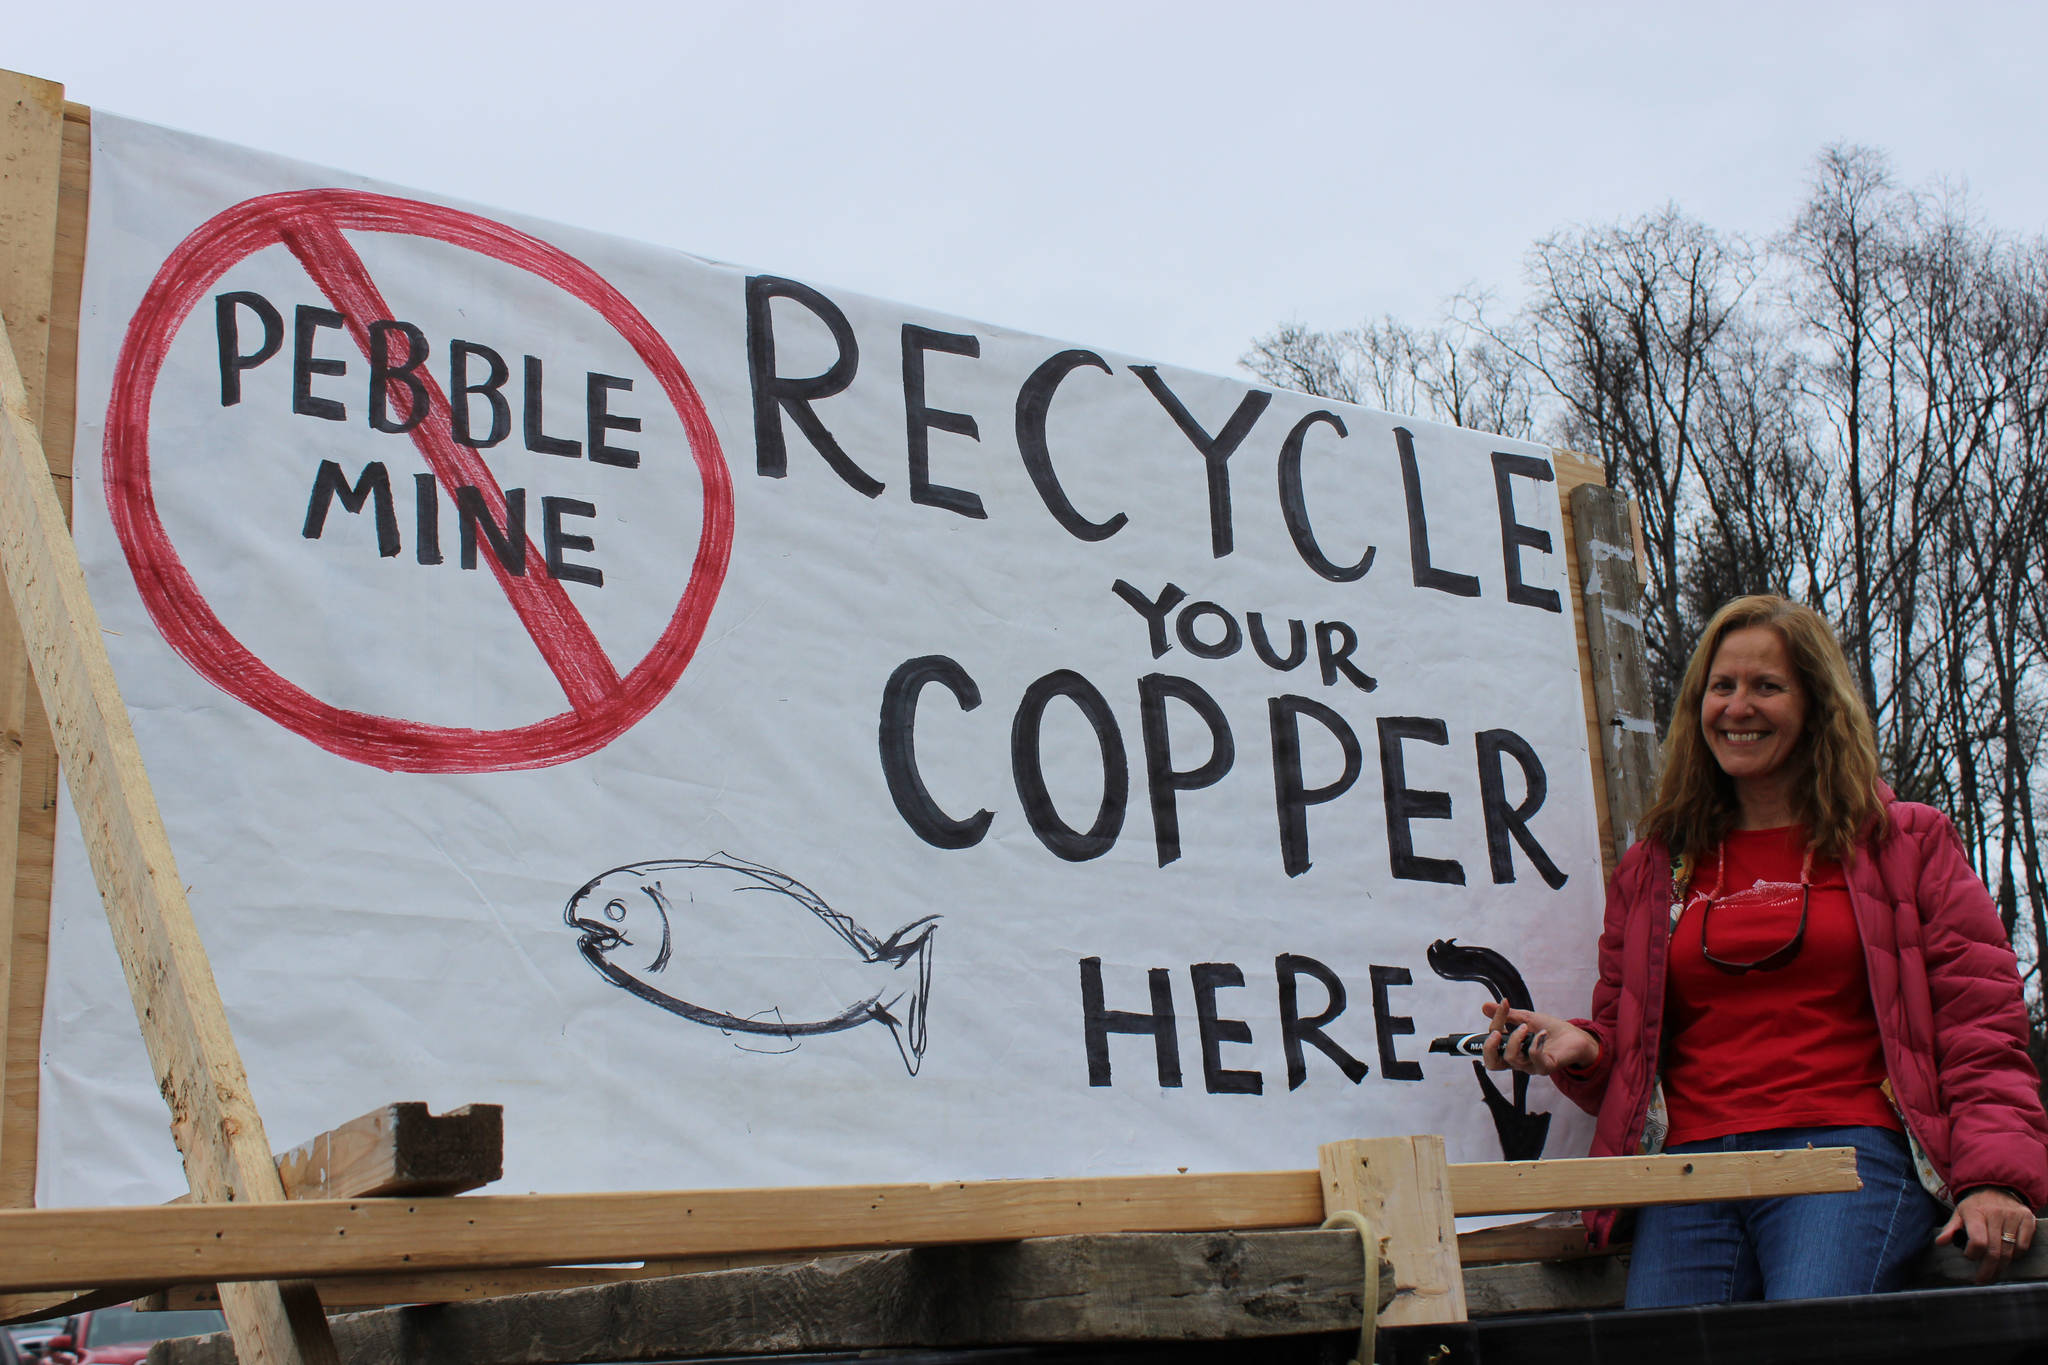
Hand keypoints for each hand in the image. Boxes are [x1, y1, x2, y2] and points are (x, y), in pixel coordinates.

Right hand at [1479, 1000, 1597, 1076]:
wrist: (1576, 1036)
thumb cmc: (1551, 1029)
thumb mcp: (1527, 1018)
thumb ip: (1507, 1016)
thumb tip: (1485, 1006)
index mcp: (1511, 1049)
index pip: (1493, 1041)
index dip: (1494, 1022)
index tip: (1504, 1003)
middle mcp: (1518, 1060)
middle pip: (1493, 1064)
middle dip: (1489, 1048)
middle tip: (1496, 1033)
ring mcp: (1532, 1066)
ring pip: (1512, 1060)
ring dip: (1515, 1040)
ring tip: (1526, 1026)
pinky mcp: (1546, 1067)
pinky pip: (1536, 1060)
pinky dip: (1536, 1044)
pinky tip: (1542, 1033)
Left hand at [1937, 1186, 2037, 1282]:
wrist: (1997, 1187)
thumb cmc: (1976, 1205)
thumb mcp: (1959, 1213)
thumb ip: (1950, 1229)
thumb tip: (1939, 1243)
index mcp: (1975, 1212)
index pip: (1978, 1241)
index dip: (1973, 1254)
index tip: (1969, 1257)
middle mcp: (1996, 1213)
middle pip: (1994, 1251)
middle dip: (1988, 1270)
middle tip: (1982, 1280)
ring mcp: (2013, 1216)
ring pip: (2010, 1251)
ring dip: (2001, 1267)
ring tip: (1993, 1274)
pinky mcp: (2027, 1219)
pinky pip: (2023, 1246)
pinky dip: (2017, 1256)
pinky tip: (2009, 1258)